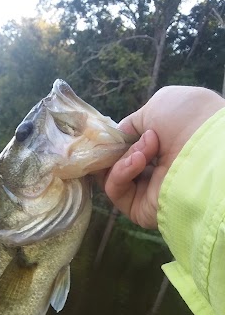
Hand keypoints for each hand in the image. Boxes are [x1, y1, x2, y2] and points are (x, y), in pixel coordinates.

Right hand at [97, 86, 224, 228]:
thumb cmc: (189, 121)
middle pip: (116, 162)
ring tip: (144, 151)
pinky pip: (115, 190)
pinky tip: (139, 161)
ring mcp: (148, 190)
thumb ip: (134, 122)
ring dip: (123, 158)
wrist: (206, 151)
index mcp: (164, 144)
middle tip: (127, 141)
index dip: (115, 139)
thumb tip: (120, 138)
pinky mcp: (139, 208)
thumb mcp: (158, 106)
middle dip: (115, 150)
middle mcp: (157, 168)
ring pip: (113, 175)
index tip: (109, 134)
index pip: (128, 145)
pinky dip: (120, 173)